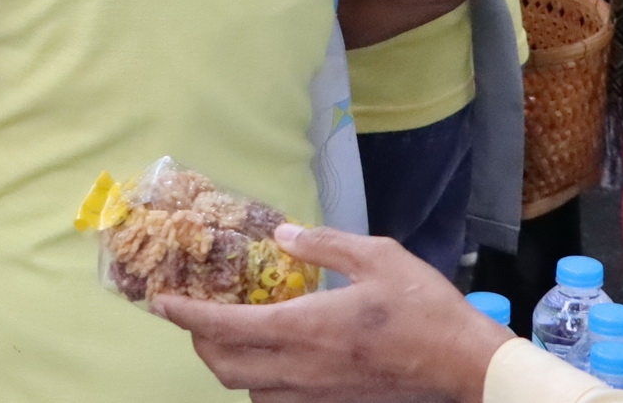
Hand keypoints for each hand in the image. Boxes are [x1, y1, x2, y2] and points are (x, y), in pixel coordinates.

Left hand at [151, 224, 509, 402]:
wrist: (461, 363)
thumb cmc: (423, 307)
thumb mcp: (378, 256)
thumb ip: (325, 244)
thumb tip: (283, 235)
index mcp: (306, 326)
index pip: (225, 327)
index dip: (186, 315)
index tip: (161, 300)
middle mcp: (300, 367)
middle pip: (223, 367)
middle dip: (198, 341)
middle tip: (195, 314)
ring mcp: (314, 393)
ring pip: (246, 388)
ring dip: (227, 363)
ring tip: (231, 333)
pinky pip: (275, 401)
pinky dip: (258, 382)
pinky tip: (272, 358)